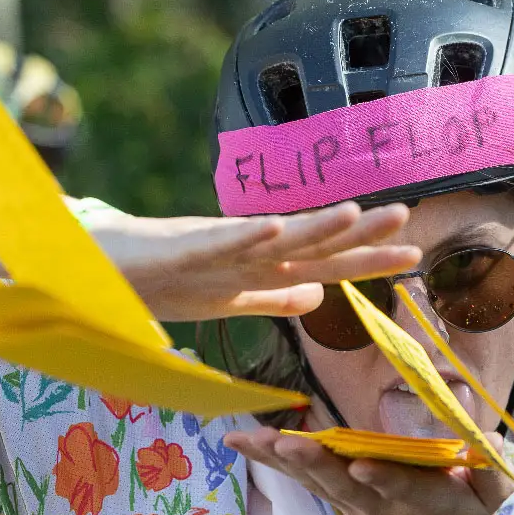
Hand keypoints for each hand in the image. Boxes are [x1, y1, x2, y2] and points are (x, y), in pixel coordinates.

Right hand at [93, 202, 420, 322]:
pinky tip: (275, 226)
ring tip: (355, 214)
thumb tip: (320, 298)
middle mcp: (249, 254)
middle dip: (359, 234)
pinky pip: (218, 243)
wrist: (99, 270)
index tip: (414, 255)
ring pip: (274, 238)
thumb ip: (272, 298)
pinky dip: (246, 237)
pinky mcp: (182, 248)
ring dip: (313, 226)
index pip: (327, 266)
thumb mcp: (228, 300)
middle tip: (406, 216)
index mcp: (262, 270)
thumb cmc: (162, 282)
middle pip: (313, 245)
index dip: (368, 260)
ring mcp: (217, 249)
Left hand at [225, 423, 513, 514]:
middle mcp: (376, 502)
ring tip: (250, 439)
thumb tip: (486, 441)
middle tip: (287, 444)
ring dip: (280, 460)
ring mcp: (351, 500)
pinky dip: (269, 459)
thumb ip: (494, 469)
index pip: (399, 488)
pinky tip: (241, 440)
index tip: (362, 464)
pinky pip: (298, 475)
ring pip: (313, 479)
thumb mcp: (493, 492)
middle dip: (315, 464)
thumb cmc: (466, 506)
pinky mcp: (333, 492)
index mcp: (419, 498)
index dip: (381, 477)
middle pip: (342, 485)